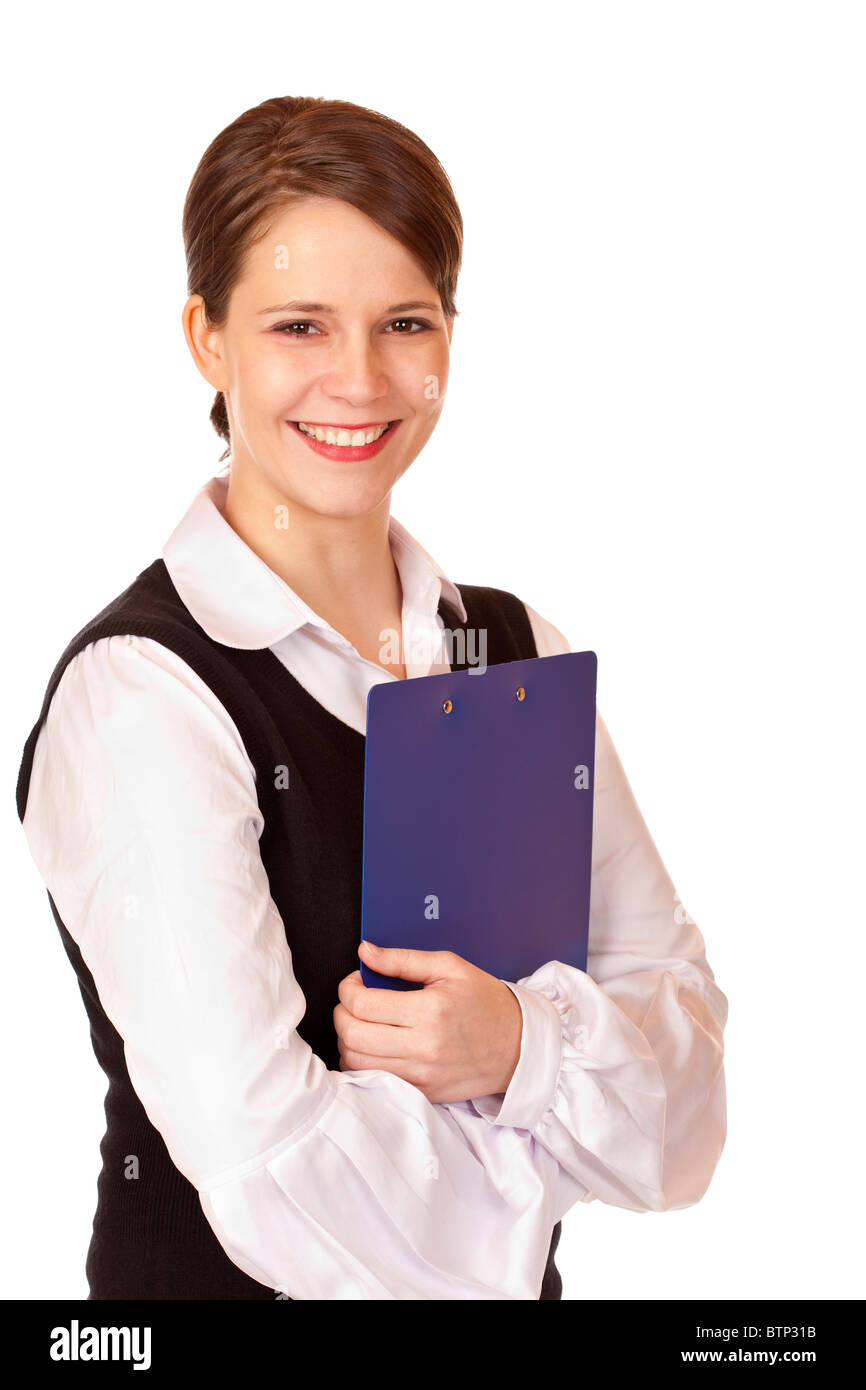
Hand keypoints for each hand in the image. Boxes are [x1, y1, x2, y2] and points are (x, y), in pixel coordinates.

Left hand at [333, 941, 523, 1104]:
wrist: (519, 1046)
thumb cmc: (486, 1002)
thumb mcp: (449, 967)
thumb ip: (403, 959)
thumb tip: (365, 951)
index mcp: (429, 1010)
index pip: (362, 1004)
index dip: (348, 988)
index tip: (356, 981)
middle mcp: (422, 1046)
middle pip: (352, 1035)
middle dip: (342, 1013)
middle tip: (354, 1001)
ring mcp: (421, 1074)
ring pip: (356, 1062)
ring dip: (348, 1040)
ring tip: (362, 1024)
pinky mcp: (422, 1092)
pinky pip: (374, 1081)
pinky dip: (363, 1063)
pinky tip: (373, 1047)